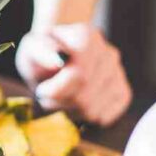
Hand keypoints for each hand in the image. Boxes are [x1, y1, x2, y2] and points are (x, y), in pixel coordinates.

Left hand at [15, 24, 131, 126]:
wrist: (59, 57)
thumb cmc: (43, 54)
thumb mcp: (32, 47)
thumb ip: (41, 51)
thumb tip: (58, 60)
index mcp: (88, 37)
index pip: (79, 75)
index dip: (56, 90)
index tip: (42, 89)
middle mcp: (109, 54)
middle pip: (85, 97)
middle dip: (60, 103)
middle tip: (48, 97)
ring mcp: (119, 73)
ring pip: (94, 111)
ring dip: (70, 112)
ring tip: (61, 98)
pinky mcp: (123, 92)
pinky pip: (106, 116)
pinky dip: (85, 118)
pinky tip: (76, 105)